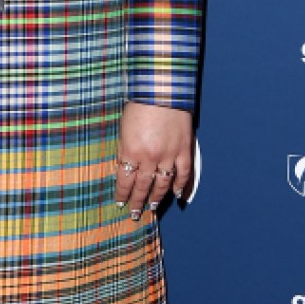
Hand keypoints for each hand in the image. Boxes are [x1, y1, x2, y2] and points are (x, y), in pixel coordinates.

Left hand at [114, 103, 193, 217]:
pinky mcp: (184, 149)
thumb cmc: (138, 106)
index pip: (125, 180)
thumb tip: (123, 168)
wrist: (162, 90)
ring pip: (163, 184)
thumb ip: (124, 151)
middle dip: (138, 202)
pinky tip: (177, 194)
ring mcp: (169, 155)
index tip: (120, 202)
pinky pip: (183, 173)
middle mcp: (149, 157)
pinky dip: (181, 185)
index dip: (122, 193)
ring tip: (153, 208)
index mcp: (131, 151)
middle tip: (135, 214)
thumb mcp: (123, 130)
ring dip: (158, 198)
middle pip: (143, 186)